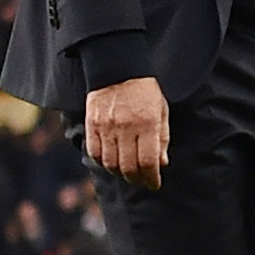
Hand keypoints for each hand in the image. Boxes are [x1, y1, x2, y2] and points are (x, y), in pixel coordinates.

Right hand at [85, 76, 169, 190]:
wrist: (117, 70)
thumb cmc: (145, 92)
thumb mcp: (161, 111)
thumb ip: (162, 138)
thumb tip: (162, 164)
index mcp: (147, 124)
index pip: (148, 161)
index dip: (152, 178)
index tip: (155, 183)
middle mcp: (126, 128)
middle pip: (128, 167)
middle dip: (137, 179)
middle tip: (143, 181)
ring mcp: (106, 127)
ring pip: (110, 163)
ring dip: (120, 174)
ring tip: (128, 174)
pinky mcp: (92, 125)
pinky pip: (94, 153)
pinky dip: (103, 163)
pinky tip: (112, 163)